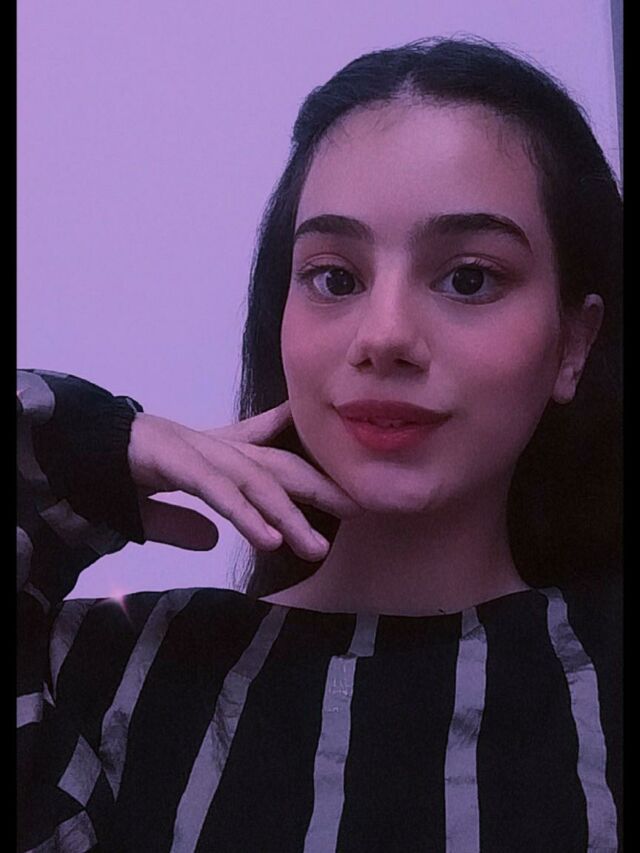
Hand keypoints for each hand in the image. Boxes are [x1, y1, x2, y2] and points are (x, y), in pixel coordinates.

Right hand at [127, 401, 363, 558]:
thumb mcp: (161, 501)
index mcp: (221, 456)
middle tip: (360, 511)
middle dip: (321, 488)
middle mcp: (219, 450)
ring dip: (289, 514)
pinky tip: (269, 538)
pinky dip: (245, 514)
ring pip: (255, 481)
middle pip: (280, 468)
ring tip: (316, 546)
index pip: (277, 465)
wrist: (85, 444)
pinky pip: (217, 490)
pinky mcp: (175, 460)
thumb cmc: (127, 470)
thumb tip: (211, 542)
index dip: (314, 479)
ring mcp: (199, 452)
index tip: (349, 499)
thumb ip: (186, 522)